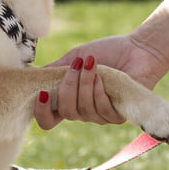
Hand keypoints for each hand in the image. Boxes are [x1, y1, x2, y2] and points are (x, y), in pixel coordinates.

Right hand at [33, 33, 168, 129]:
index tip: (40, 94)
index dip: (41, 113)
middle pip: (66, 113)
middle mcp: (84, 111)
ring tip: (93, 66)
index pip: (48, 120)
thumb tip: (31, 75)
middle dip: (68, 88)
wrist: (137, 49)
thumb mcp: (75, 57)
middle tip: (76, 67)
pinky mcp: (118, 115)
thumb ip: (54, 69)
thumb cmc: (107, 52)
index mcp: (71, 100)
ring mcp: (101, 115)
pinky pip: (102, 111)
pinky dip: (99, 93)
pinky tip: (103, 78)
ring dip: (85, 86)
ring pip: (83, 111)